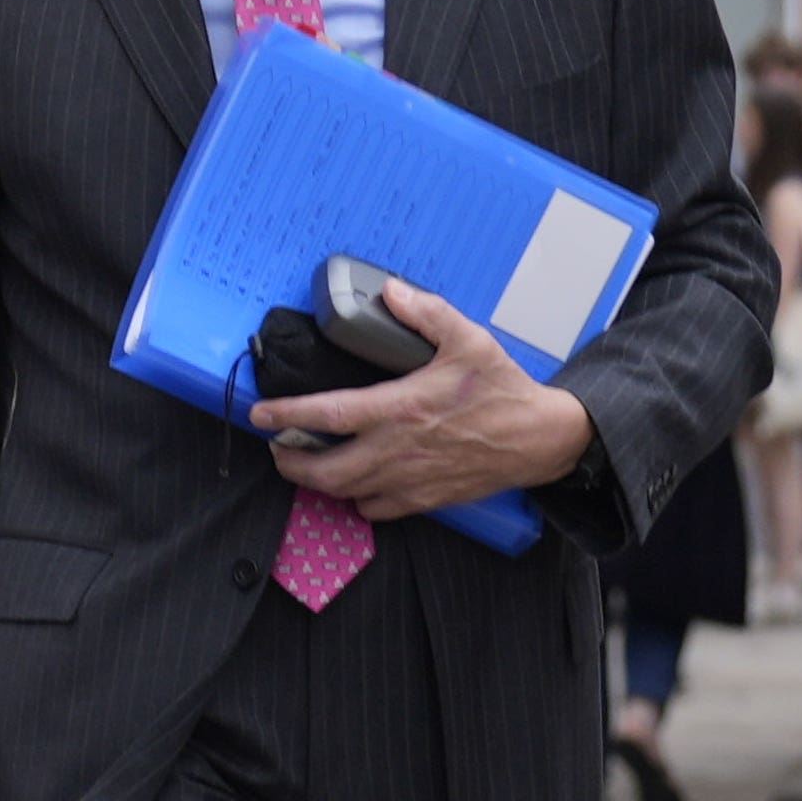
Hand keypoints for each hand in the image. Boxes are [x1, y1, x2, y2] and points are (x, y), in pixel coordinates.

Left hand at [253, 276, 594, 520]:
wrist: (542, 439)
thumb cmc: (503, 389)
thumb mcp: (468, 340)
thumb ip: (426, 313)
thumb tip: (390, 291)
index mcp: (401, 408)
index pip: (329, 415)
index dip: (287, 415)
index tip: (259, 413)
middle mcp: (398, 449)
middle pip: (325, 469)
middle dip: (289, 461)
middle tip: (275, 446)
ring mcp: (410, 480)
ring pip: (345, 493)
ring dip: (316, 481)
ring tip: (302, 462)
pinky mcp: (425, 500)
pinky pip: (375, 510)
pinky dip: (355, 500)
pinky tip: (352, 482)